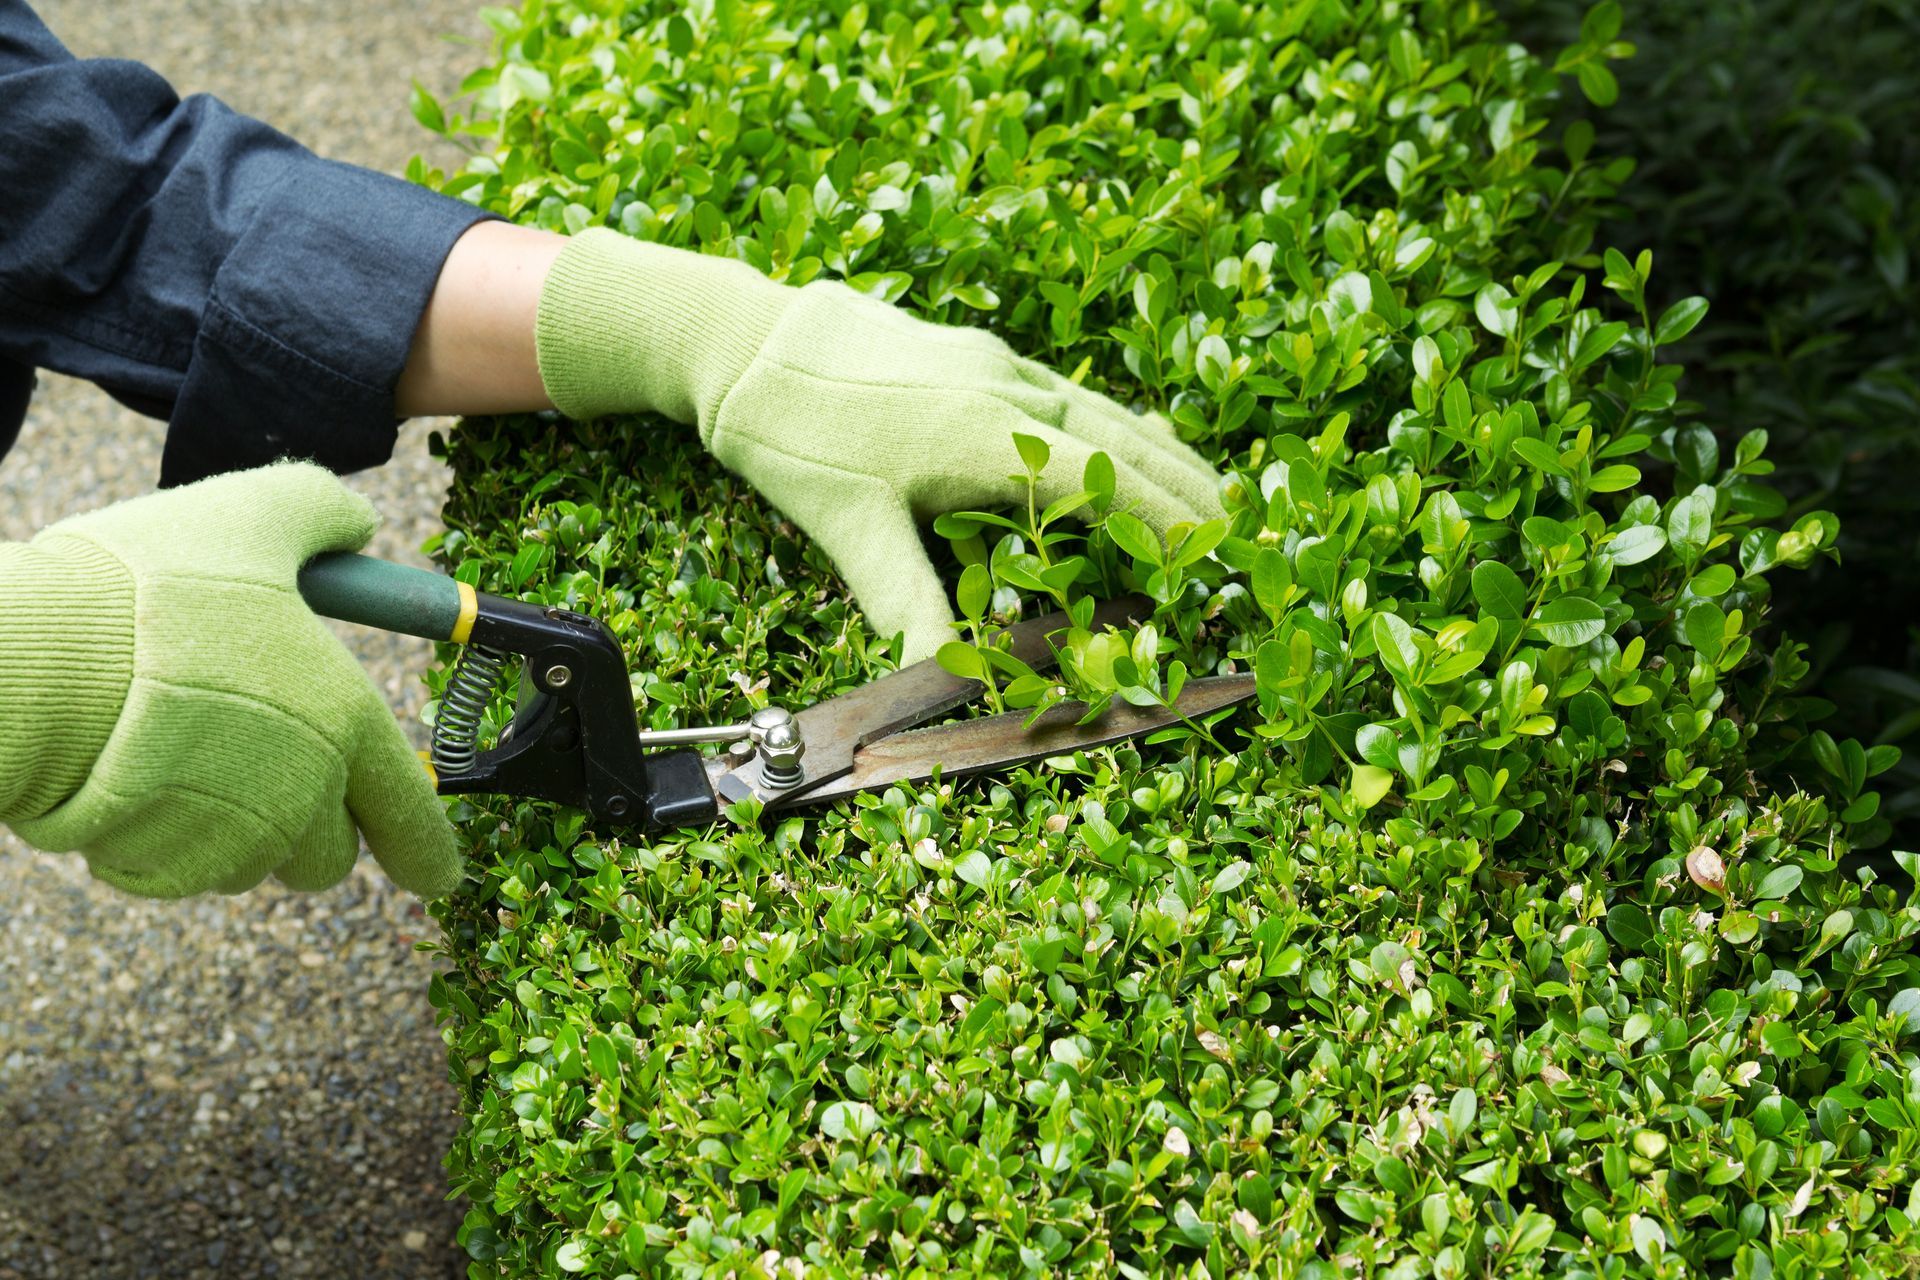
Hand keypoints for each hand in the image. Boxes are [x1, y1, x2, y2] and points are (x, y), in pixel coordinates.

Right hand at [0, 464, 461, 897]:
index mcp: (346, 723)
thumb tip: (355, 524)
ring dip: (228, 827)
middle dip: (307, 830)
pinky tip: (125, 778)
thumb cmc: (151, 588)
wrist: (33, 661)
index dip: (427, 850)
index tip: (434, 876)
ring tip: (174, 752)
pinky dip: (157, 836)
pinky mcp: (158, 865)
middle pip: (327, 855)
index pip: (413, 816)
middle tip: (257, 768)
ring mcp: (231, 841)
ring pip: (250, 863)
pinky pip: (173, 867)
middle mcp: (303, 795)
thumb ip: (321, 514)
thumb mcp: (255, 515)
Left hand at [535, 229, 1223, 660]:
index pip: (1106, 487)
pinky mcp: (976, 352)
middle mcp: (1007, 391)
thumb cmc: (790, 432)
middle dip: (1190, 492)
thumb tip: (940, 680)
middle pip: (1125, 444)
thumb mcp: (847, 526)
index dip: (1167, 527)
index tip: (1216, 560)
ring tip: (1211, 491)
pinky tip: (1122, 439)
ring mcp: (996, 364)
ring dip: (1161, 454)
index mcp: (988, 435)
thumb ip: (904, 601)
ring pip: (1103, 412)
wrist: (741, 337)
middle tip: (1246, 534)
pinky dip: (1113, 424)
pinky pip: (1069, 392)